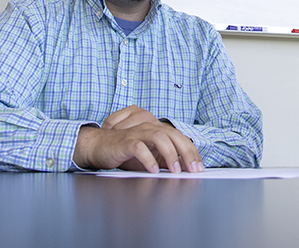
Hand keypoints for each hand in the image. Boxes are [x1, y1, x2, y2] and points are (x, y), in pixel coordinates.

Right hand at [74, 106, 203, 172]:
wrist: (98, 146)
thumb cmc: (125, 151)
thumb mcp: (150, 155)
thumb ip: (165, 159)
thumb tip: (183, 169)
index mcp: (158, 130)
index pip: (181, 138)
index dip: (192, 152)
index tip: (199, 167)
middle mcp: (150, 128)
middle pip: (174, 135)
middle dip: (187, 152)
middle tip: (193, 169)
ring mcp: (137, 133)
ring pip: (159, 137)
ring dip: (170, 154)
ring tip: (175, 170)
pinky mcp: (125, 141)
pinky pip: (139, 147)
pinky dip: (148, 159)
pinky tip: (153, 170)